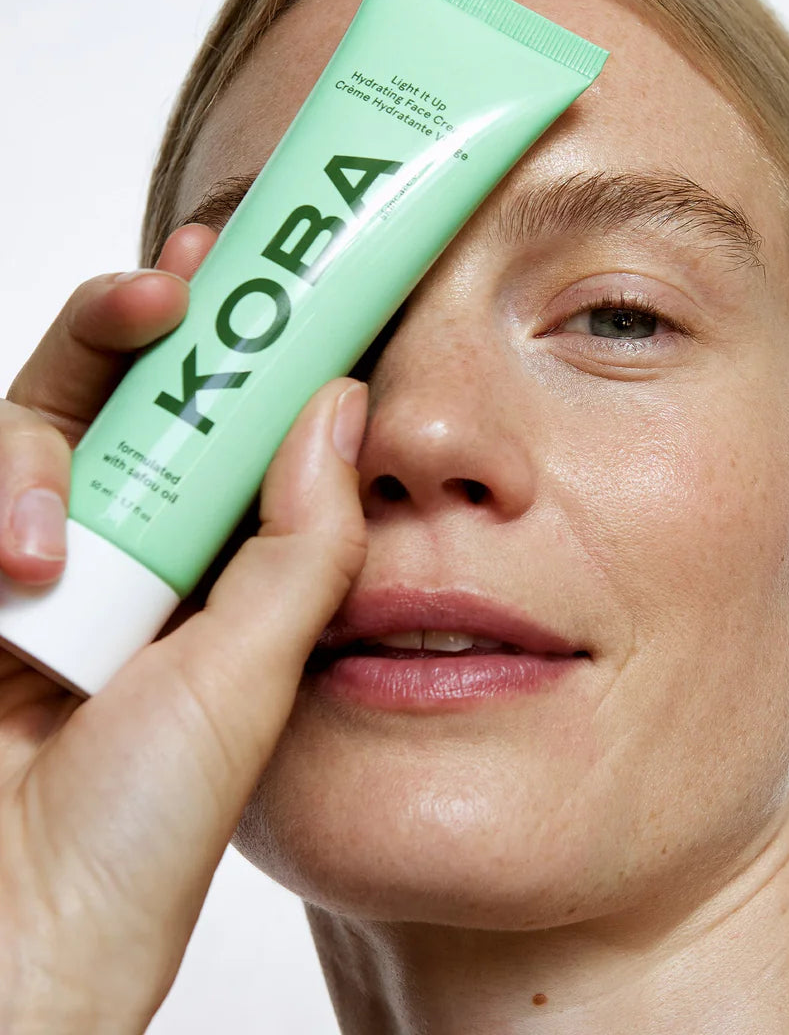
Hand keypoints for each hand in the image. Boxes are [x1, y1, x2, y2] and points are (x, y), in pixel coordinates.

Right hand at [0, 226, 367, 1033]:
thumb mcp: (254, 666)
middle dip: (134, 326)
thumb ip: (301, 540)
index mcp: (211, 559)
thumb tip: (342, 403)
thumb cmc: (147, 824)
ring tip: (50, 541)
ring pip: (31, 431)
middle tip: (170, 284)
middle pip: (122, 397)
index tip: (257, 270)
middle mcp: (124, 547)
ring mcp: (32, 563)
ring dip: (42, 450)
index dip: (237, 343)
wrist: (23, 932)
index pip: (223, 422)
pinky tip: (14, 560)